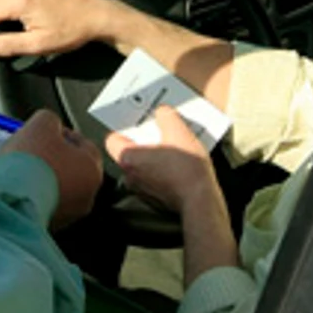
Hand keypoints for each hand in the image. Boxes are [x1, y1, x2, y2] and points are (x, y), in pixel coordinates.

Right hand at [1, 110, 103, 228]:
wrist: (10, 198)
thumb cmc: (30, 163)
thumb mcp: (41, 124)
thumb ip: (50, 120)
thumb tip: (50, 124)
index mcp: (92, 169)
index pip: (84, 145)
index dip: (64, 134)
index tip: (48, 132)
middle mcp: (86, 195)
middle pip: (72, 168)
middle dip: (54, 157)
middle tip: (34, 149)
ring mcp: (68, 214)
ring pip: (57, 187)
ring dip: (43, 177)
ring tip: (22, 169)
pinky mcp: (49, 225)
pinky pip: (43, 203)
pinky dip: (34, 194)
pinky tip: (18, 186)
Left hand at [106, 107, 221, 215]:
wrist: (200, 199)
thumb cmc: (186, 170)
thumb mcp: (179, 130)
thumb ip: (166, 115)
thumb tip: (162, 113)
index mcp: (128, 158)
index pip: (112, 139)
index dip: (126, 128)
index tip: (137, 124)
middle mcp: (130, 176)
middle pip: (131, 151)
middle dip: (146, 141)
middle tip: (161, 132)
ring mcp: (142, 190)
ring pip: (144, 166)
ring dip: (156, 157)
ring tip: (175, 148)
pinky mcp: (156, 199)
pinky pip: (155, 178)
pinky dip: (164, 171)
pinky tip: (180, 164)